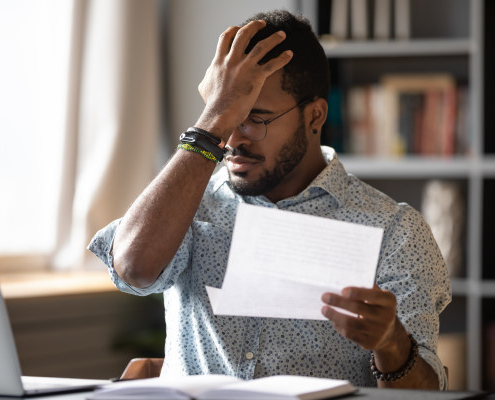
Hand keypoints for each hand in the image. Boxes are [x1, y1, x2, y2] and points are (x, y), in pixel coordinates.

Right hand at [196, 20, 292, 139]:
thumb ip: (208, 76)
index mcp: (219, 61)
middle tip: (262, 24)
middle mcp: (232, 60)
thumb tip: (208, 76)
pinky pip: (272, 64)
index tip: (239, 28)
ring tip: (282, 35)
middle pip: (244, 35)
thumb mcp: (204, 86)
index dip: (233, 30)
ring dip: (273, 38)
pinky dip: (282, 58)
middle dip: (254, 26)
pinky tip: (290, 54)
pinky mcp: (256, 77)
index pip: (225, 38)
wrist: (220, 114)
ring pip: (262, 46)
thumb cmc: (212, 104)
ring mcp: (245, 68)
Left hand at [321, 284, 399, 351]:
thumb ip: (364, 287)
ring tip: (324, 309)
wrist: (389, 333)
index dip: (358, 293)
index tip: (343, 290)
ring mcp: (379, 332)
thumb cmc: (376, 306)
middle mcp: (386, 317)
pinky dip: (339, 327)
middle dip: (339, 302)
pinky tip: (333, 320)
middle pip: (358, 308)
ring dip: (335, 316)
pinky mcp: (370, 343)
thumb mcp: (377, 295)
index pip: (374, 295)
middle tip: (324, 297)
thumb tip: (341, 280)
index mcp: (388, 301)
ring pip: (352, 324)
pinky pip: (350, 334)